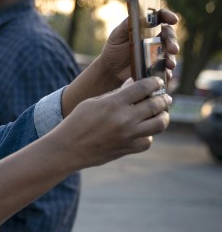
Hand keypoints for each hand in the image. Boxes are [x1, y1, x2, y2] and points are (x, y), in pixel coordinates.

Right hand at [55, 77, 171, 169]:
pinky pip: (148, 141)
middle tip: (164, 97)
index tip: (157, 82)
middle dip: (163, 98)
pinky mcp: (127, 149)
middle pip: (156, 104)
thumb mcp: (93, 102)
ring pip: (159, 123)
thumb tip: (133, 85)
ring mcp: (127, 135)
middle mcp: (124, 119)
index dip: (154, 82)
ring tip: (160, 113)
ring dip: (163, 116)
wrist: (67, 149)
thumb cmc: (76, 122)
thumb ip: (115, 95)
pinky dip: (148, 135)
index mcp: (113, 103)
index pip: (143, 87)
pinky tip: (143, 131)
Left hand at [96, 8, 179, 84]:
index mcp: (148, 27)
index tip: (173, 20)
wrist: (111, 69)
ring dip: (172, 58)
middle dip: (172, 41)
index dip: (168, 16)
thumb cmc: (114, 48)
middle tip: (173, 49)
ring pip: (170, 53)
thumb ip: (127, 24)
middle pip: (169, 36)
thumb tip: (139, 14)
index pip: (161, 17)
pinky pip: (165, 68)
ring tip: (170, 64)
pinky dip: (167, 72)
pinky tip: (166, 75)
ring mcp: (158, 52)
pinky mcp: (157, 66)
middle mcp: (156, 38)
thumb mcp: (117, 34)